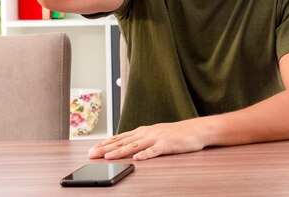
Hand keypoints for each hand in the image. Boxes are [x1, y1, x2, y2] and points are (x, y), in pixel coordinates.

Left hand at [88, 118, 206, 160]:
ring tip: (108, 156)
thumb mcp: (155, 134)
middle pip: (124, 141)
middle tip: (92, 154)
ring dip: (121, 151)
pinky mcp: (167, 145)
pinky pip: (155, 151)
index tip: (93, 149)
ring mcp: (157, 138)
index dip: (106, 143)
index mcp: (144, 131)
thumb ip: (141, 140)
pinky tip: (137, 159)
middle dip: (106, 148)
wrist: (196, 130)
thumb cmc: (176, 134)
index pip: (120, 137)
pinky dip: (146, 155)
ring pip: (135, 146)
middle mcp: (148, 133)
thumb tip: (126, 148)